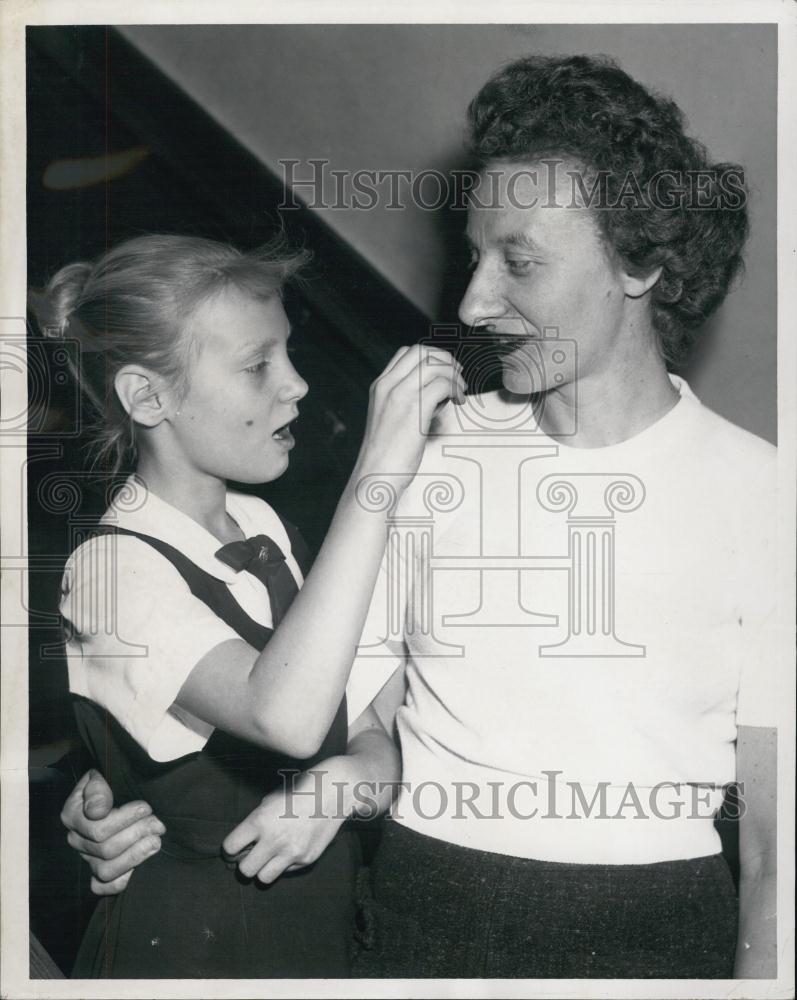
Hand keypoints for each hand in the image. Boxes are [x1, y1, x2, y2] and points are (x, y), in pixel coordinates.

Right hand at [60, 769, 164, 895]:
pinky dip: (123, 880)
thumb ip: (97, 790)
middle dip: (137, 835)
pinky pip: (103, 887)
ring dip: (135, 856)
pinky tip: (142, 866)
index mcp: (73, 816)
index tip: (146, 808)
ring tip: (156, 841)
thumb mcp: (102, 777)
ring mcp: (87, 858)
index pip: (98, 828)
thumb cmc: (111, 782)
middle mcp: (77, 840)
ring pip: (106, 870)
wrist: (119, 791)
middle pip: (106, 849)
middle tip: (158, 824)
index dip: (126, 819)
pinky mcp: (97, 874)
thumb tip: (97, 811)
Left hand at [222, 768, 346, 884]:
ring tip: (267, 858)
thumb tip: (246, 841)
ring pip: (263, 878)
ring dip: (262, 869)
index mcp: (260, 821)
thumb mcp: (271, 799)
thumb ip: (256, 820)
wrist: (334, 791)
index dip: (229, 849)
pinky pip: (286, 871)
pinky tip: (290, 848)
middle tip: (249, 856)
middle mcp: (274, 840)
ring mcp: (291, 852)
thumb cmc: (300, 789)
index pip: (230, 847)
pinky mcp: (307, 859)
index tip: (234, 848)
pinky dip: (284, 864)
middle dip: (244, 864)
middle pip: (244, 870)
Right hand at [356, 344, 465, 481]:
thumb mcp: (390, 418)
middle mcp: (388, 385)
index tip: (444, 373)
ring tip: (459, 392)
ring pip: (434, 365)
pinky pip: (442, 384)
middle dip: (445, 360)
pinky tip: (458, 402)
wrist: (375, 475)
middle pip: (422, 352)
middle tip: (457, 377)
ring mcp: (400, 394)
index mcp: (380, 386)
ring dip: (454, 375)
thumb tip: (436, 392)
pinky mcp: (414, 409)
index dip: (431, 357)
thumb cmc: (386, 454)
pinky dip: (455, 389)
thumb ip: (407, 401)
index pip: (407, 353)